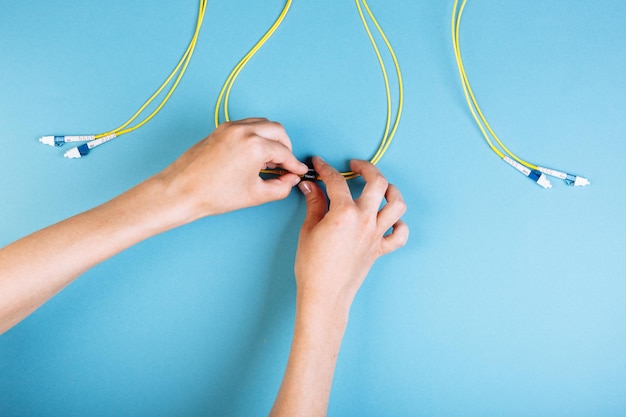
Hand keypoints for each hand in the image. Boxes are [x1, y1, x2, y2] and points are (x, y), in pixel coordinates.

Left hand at [156, 118, 308, 222]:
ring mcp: (230, 127)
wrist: (182, 191)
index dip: (294, 164)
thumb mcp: (255, 195)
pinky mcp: (221, 129)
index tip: (298, 171)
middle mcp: (244, 130)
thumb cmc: (213, 194)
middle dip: (285, 147)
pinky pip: (247, 125)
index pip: (284, 151)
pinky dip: (257, 135)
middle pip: (277, 130)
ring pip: (263, 124)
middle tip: (286, 165)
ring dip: (271, 139)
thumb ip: (280, 187)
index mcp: (254, 145)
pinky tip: (254, 155)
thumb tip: (290, 180)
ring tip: (269, 161)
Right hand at [294, 157, 408, 309]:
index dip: (325, 168)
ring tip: (380, 187)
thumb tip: (310, 186)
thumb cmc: (312, 266)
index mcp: (345, 213)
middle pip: (377, 182)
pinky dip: (399, 225)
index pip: (336, 181)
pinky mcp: (380, 249)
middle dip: (366, 168)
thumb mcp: (308, 230)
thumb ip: (314, 203)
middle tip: (354, 166)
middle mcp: (365, 220)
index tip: (319, 164)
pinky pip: (400, 234)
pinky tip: (388, 220)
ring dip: (391, 191)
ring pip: (397, 204)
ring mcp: (376, 234)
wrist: (325, 295)